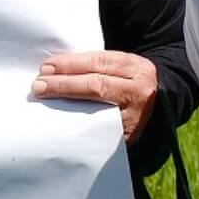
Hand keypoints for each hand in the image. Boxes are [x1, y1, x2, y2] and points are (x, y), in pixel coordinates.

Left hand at [32, 51, 159, 143]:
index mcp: (137, 67)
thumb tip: (56, 67)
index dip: (71, 64)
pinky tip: (59, 121)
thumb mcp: (123, 69)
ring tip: (44, 98)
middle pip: (96, 84)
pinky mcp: (129, 136)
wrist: (160, 107)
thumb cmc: (129, 84)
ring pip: (97, 108)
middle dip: (64, 83)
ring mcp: (135, 115)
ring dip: (66, 103)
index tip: (46, 67)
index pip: (99, 62)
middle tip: (38, 84)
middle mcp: (140, 90)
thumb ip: (98, 66)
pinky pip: (99, 131)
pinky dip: (77, 125)